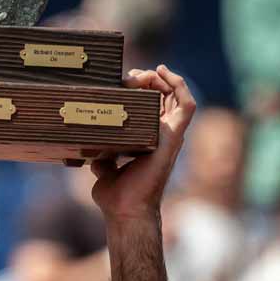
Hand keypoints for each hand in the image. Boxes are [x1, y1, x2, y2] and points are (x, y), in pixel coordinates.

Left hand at [90, 65, 196, 226]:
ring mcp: (171, 135)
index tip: (125, 80)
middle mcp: (162, 136)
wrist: (125, 209)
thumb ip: (103, 158)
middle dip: (151, 80)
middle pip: (166, 97)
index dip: (143, 89)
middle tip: (133, 74)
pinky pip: (187, 106)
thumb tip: (92, 153)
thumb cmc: (116, 196)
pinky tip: (163, 73)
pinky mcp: (174, 137)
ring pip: (177, 97)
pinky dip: (179, 85)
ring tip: (148, 71)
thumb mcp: (104, 169)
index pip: (154, 107)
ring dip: (164, 79)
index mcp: (149, 140)